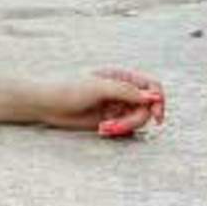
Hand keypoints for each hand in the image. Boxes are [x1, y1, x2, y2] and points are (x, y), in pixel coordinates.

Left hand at [40, 67, 165, 137]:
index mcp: (120, 75)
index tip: (156, 116)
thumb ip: (127, 92)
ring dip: (124, 126)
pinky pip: (126, 127)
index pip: (151, 85)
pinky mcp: (111, 119)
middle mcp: (122, 89)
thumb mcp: (99, 88)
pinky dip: (118, 130)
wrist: (48, 105)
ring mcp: (117, 105)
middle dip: (135, 119)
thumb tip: (154, 96)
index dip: (158, 100)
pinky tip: (102, 129)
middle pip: (146, 107)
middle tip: (117, 126)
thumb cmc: (69, 90)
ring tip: (104, 128)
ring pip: (137, 119)